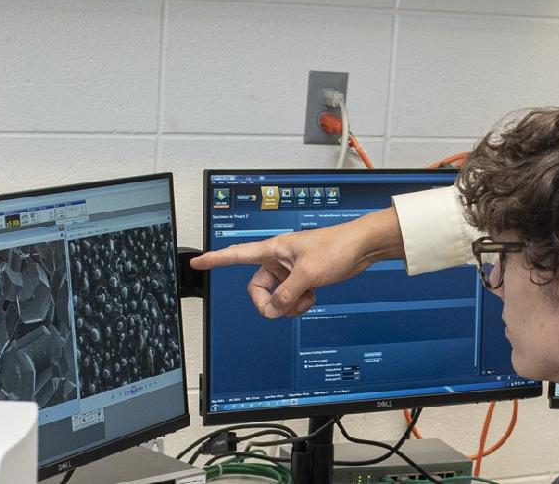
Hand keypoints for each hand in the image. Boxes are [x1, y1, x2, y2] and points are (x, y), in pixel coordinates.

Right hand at [189, 208, 403, 317]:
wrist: (361, 247)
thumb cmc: (336, 247)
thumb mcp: (307, 274)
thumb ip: (286, 295)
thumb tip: (272, 310)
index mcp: (273, 250)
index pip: (236, 254)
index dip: (215, 259)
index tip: (198, 262)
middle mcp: (278, 259)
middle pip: (257, 289)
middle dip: (269, 303)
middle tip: (283, 308)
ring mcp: (290, 270)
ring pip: (275, 296)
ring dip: (287, 304)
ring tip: (304, 300)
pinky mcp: (302, 278)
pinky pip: (290, 297)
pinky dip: (298, 303)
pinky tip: (312, 296)